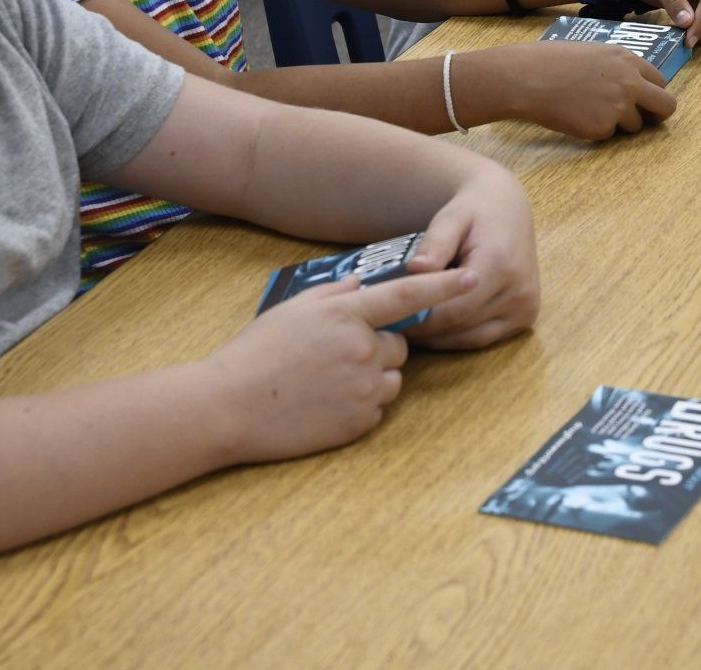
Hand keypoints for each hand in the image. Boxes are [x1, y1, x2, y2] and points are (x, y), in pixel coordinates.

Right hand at [206, 268, 474, 462]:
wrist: (228, 405)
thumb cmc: (255, 352)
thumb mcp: (293, 308)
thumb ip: (335, 294)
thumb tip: (364, 285)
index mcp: (346, 315)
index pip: (407, 295)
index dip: (443, 287)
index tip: (472, 278)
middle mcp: (363, 349)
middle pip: (399, 347)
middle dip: (378, 349)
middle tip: (336, 356)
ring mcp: (363, 389)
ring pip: (391, 380)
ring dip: (372, 379)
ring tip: (326, 383)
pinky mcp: (359, 422)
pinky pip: (377, 409)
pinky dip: (359, 406)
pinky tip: (323, 404)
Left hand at [402, 170, 539, 349]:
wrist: (506, 208)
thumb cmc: (473, 210)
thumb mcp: (450, 218)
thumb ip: (434, 245)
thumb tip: (414, 271)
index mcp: (501, 266)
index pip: (454, 309)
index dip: (421, 320)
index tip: (393, 318)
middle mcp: (520, 292)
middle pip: (462, 327)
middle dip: (426, 331)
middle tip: (393, 326)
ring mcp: (526, 308)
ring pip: (472, 339)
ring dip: (439, 338)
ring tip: (410, 328)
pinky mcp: (525, 317)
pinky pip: (484, 337)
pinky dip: (457, 336)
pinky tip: (434, 328)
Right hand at [456, 40, 676, 139]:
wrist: (527, 78)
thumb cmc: (552, 62)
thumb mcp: (593, 52)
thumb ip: (618, 68)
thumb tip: (634, 85)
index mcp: (628, 60)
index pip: (660, 81)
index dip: (653, 93)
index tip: (646, 101)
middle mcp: (630, 82)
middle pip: (666, 106)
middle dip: (659, 116)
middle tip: (647, 120)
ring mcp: (619, 106)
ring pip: (636, 126)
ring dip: (619, 124)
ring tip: (589, 110)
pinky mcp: (603, 128)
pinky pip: (609, 135)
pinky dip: (596, 130)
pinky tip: (576, 116)